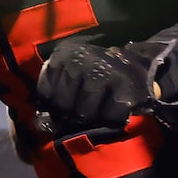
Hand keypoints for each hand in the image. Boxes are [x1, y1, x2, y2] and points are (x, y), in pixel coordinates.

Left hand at [31, 39, 173, 134]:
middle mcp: (83, 58)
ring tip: (98, 109)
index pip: (46, 93)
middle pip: (64, 104)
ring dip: (91, 118)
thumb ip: (52, 97)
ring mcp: (106, 71)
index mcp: (64, 53)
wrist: (135, 67)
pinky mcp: (126, 86)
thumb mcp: (68, 77)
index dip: (52, 108)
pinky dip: (110, 120)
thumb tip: (42, 125)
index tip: (62, 109)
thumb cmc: (94, 76)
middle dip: (71, 114)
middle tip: (83, 112)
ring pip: (85, 113)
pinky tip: (113, 110)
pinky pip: (109, 116)